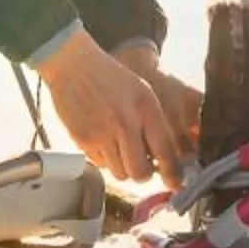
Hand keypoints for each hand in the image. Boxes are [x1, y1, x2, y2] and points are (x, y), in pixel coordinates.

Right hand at [34, 35, 185, 184]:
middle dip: (144, 173)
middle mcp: (125, 124)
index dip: (172, 173)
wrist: (73, 66)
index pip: (165, 152)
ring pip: (120, 173)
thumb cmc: (110, 77)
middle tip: (142, 164)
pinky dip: (105, 159)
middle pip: (141, 173)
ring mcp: (102, 135)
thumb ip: (154, 123)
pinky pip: (101, 165)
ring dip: (124, 167)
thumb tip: (163, 156)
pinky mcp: (83, 141)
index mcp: (145, 109)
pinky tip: (103, 140)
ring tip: (120, 148)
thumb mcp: (142, 92)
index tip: (175, 182)